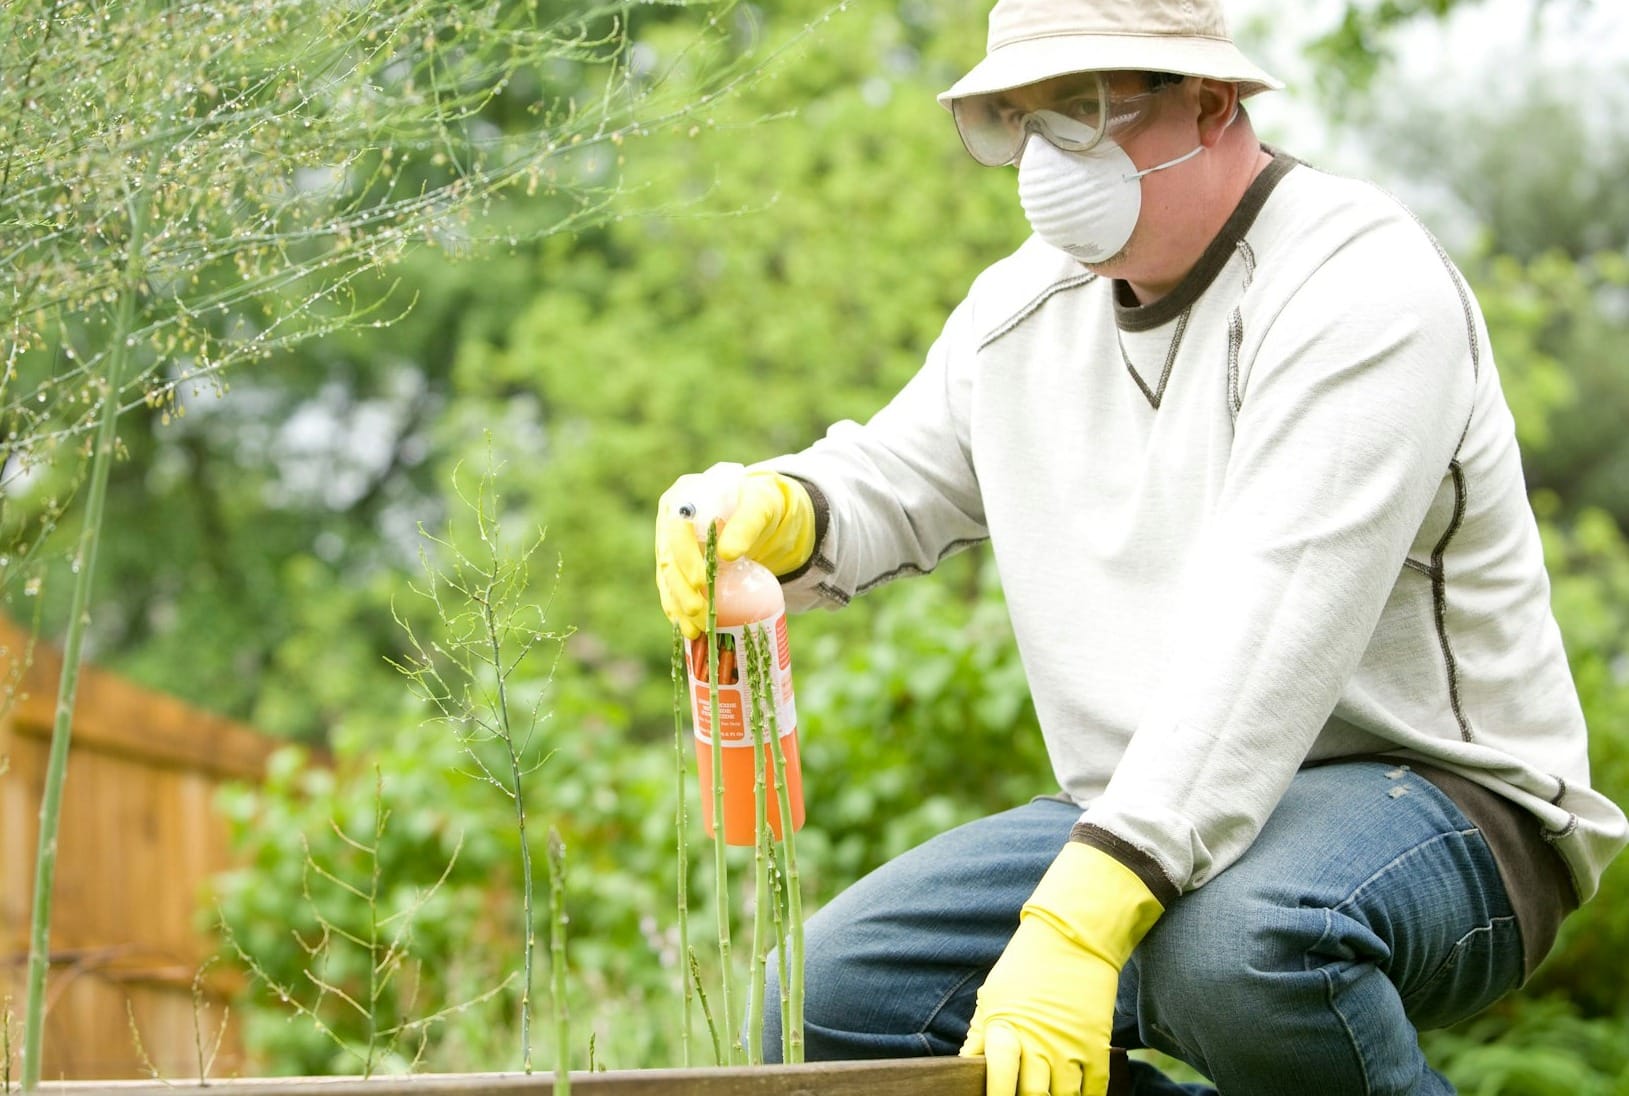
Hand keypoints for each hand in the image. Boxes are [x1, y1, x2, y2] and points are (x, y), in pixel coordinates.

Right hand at [655, 468, 815, 637]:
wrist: (760, 514)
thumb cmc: (760, 504)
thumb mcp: (761, 507)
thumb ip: (746, 525)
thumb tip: (727, 554)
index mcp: (684, 496)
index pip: (676, 529)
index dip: (685, 557)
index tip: (702, 580)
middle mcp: (671, 520)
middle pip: (668, 558)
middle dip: (681, 589)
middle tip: (699, 611)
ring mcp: (670, 544)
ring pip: (666, 578)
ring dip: (678, 606)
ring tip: (694, 630)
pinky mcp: (677, 565)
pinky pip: (671, 590)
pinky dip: (678, 610)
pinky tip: (687, 629)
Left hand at [962, 843, 1163, 1095]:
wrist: (1074, 936)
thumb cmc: (1026, 965)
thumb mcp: (993, 995)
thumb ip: (979, 1035)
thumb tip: (965, 1064)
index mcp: (1007, 1029)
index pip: (999, 1080)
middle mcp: (1039, 1043)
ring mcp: (1070, 1047)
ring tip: (1045, 1095)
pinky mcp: (1096, 1045)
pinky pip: (1093, 1089)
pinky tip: (1073, 1095)